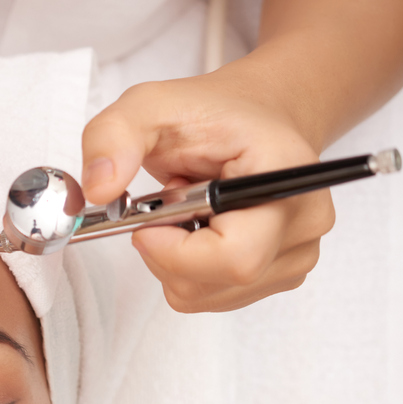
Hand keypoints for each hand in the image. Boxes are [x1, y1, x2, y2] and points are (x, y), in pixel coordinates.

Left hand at [80, 70, 335, 312]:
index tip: (149, 221)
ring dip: (172, 260)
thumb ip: (113, 139)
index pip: (236, 255)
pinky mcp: (276, 274)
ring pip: (203, 296)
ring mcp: (296, 254)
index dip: (177, 251)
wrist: (251, 119)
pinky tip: (196, 229)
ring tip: (188, 210)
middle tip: (168, 204)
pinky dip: (184, 269)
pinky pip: (206, 296)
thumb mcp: (148, 106)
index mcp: (288, 177)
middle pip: (216, 282)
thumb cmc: (210, 115)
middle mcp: (305, 222)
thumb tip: (97, 190)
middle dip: (166, 252)